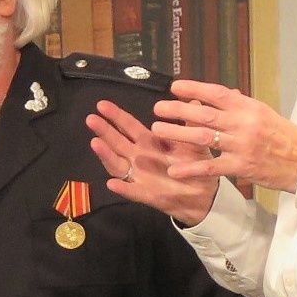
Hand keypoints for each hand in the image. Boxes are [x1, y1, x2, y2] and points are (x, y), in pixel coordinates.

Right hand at [87, 100, 219, 225]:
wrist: (205, 194)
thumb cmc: (195, 165)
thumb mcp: (193, 143)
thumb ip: (189, 124)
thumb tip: (194, 101)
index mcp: (150, 143)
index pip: (129, 127)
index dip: (116, 116)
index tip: (102, 104)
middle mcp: (140, 158)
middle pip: (118, 142)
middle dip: (104, 130)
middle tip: (91, 118)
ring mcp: (140, 177)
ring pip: (118, 165)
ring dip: (106, 155)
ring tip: (95, 143)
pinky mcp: (147, 195)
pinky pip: (132, 192)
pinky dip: (123, 188)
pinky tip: (111, 184)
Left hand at [151, 80, 296, 192]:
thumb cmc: (286, 138)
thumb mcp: (265, 114)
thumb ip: (242, 105)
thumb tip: (225, 94)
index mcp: (250, 108)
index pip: (217, 94)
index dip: (194, 89)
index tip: (175, 87)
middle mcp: (244, 124)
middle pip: (204, 115)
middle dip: (177, 110)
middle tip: (158, 109)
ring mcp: (241, 146)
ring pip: (202, 138)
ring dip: (177, 134)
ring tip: (158, 130)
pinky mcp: (241, 167)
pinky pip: (210, 167)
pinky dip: (190, 168)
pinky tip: (174, 169)